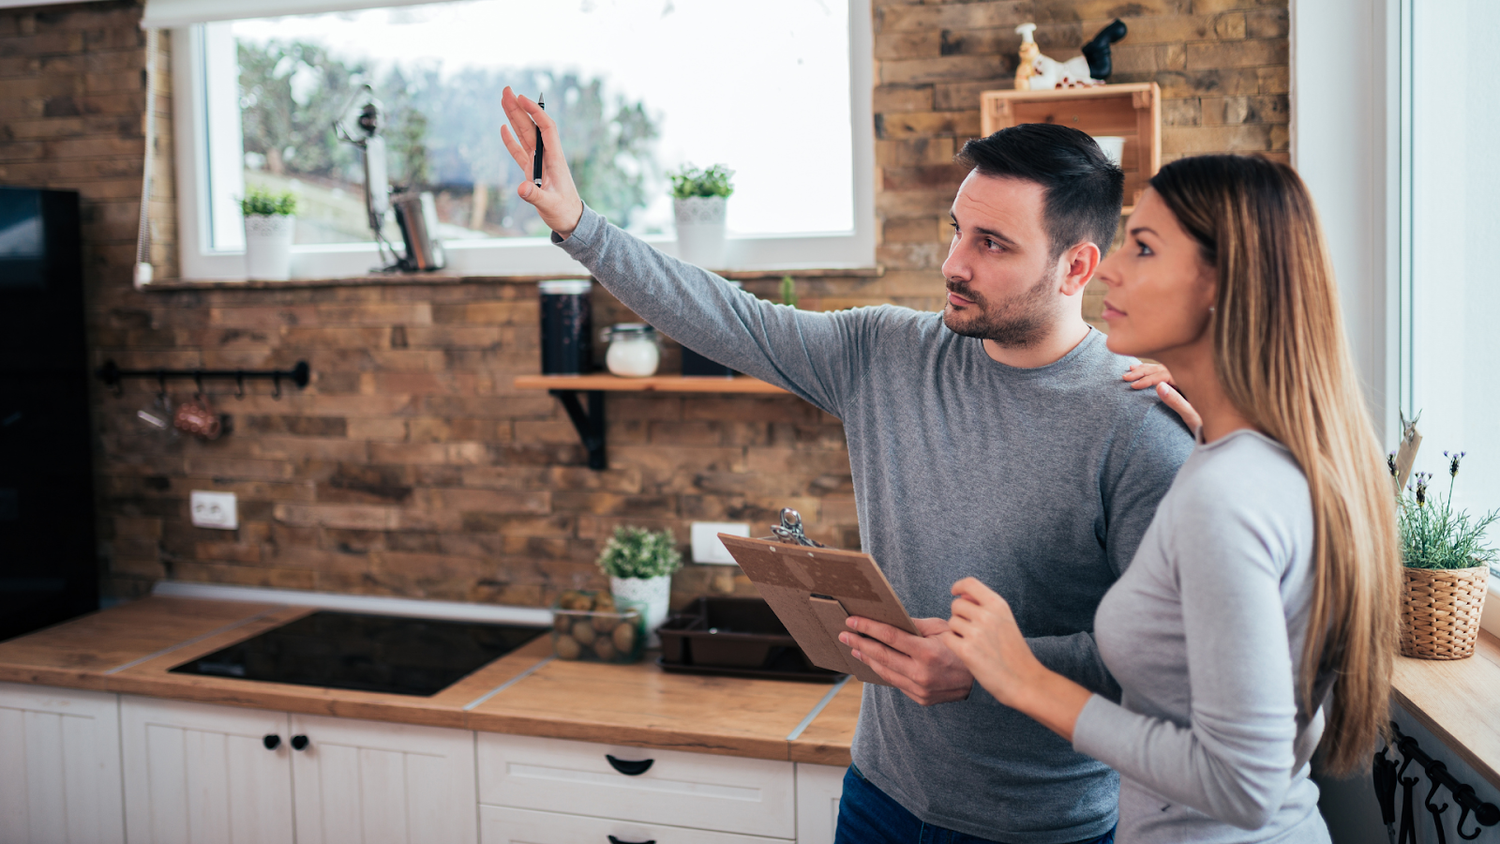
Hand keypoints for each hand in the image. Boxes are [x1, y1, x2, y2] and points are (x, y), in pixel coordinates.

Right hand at [499, 86, 583, 236]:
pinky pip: (520, 151)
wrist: (571, 221)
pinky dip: (511, 140)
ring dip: (514, 118)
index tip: (522, 98)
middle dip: (519, 108)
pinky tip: (503, 128)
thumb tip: (521, 188)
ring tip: (503, 100)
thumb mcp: (550, 205)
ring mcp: (538, 163)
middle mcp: (546, 157)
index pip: (546, 128)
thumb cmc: (565, 213)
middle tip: (506, 90)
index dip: (535, 112)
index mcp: (555, 160)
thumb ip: (534, 196)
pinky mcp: (531, 172)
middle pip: (531, 127)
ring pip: (524, 135)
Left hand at [841, 616, 972, 705]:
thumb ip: (915, 625)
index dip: (868, 628)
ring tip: (854, 648)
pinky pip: (895, 682)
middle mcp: (921, 673)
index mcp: (927, 652)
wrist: (979, 681)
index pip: (890, 637)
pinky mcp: (919, 698)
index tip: (852, 621)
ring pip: (885, 672)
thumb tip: (889, 619)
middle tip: (844, 634)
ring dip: (866, 659)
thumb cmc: (960, 648)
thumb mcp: (942, 629)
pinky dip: (882, 670)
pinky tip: (873, 662)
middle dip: (859, 643)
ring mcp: (920, 689)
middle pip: (881, 656)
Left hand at [941, 577, 1090, 739]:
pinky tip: (967, 653)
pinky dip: (953, 645)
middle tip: (971, 632)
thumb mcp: (1005, 621)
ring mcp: (976, 633)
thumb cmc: (1014, 652)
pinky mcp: (966, 650)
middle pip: (956, 605)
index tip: (955, 592)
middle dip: (959, 616)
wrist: (1025, 681)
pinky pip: (947, 638)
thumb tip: (960, 595)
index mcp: (998, 605)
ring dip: (957, 632)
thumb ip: (984, 607)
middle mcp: (987, 615)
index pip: (970, 583)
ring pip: (951, 623)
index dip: (959, 586)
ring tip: (974, 644)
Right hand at [1123, 362, 1201, 432]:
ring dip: (1146, 368)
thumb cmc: (1206, 422)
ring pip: (1163, 367)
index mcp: (1190, 380)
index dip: (1147, 380)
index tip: (1133, 386)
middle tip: (1125, 377)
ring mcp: (1187, 377)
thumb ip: (1176, 401)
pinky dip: (1153, 369)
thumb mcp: (1191, 415)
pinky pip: (1166, 370)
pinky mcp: (1185, 381)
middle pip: (1162, 368)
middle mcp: (1189, 375)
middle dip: (1142, 372)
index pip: (1164, 375)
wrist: (1219, 426)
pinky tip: (1144, 369)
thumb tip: (1158, 386)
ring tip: (1130, 369)